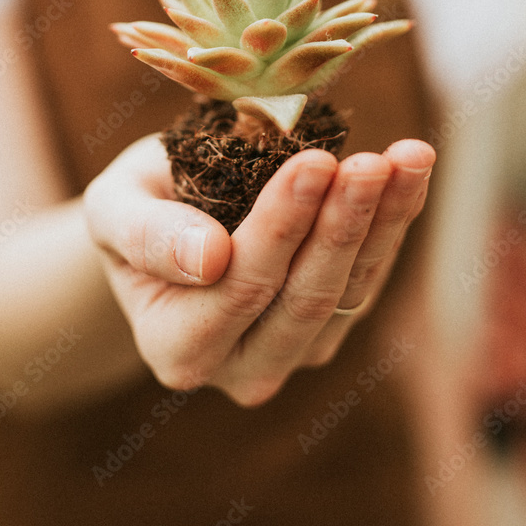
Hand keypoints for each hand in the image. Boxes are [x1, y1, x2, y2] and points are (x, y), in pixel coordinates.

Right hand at [84, 133, 434, 405]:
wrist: (169, 223)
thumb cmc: (138, 208)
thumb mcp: (114, 207)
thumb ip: (146, 235)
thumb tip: (209, 259)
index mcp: (177, 348)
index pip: (241, 285)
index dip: (282, 224)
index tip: (315, 161)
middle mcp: (241, 368)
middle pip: (306, 297)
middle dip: (343, 223)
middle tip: (372, 161)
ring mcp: (295, 353)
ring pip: (351, 290)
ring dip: (384, 220)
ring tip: (407, 157)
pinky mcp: (334, 327)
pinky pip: (372, 276)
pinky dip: (395, 221)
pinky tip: (411, 170)